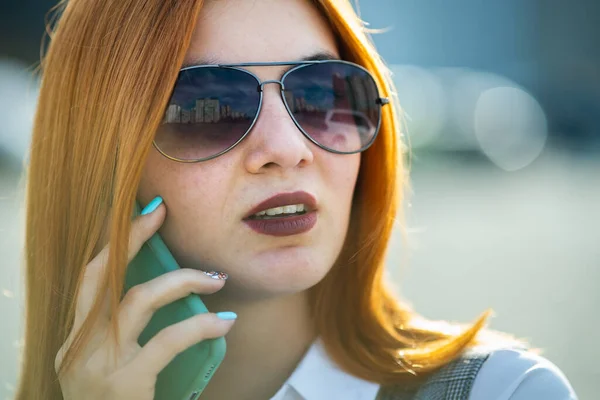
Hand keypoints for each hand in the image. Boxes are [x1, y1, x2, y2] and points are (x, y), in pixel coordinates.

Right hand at [55, 199, 234, 399]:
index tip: (142, 215)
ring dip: (183, 281)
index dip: (113, 243)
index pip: (90, 279)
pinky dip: (201, 325)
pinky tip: (224, 323)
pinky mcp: (124, 383)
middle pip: (103, 275)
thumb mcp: (111, 366)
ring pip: (140, 299)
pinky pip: (170, 339)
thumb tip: (171, 290)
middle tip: (162, 214)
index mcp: (75, 339)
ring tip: (216, 280)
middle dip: (132, 238)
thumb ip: (128, 333)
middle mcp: (78, 346)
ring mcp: (98, 364)